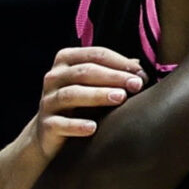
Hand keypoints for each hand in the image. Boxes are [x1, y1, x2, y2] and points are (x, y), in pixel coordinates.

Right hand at [31, 46, 145, 158]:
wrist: (50, 133)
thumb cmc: (82, 102)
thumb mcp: (96, 83)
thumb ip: (115, 73)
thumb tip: (140, 69)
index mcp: (66, 60)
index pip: (96, 54)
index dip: (121, 62)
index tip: (142, 74)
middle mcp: (54, 77)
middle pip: (85, 72)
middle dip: (113, 77)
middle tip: (137, 85)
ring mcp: (47, 101)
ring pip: (71, 94)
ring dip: (97, 95)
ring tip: (120, 98)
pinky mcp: (46, 125)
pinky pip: (60, 124)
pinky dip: (76, 125)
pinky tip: (93, 128)